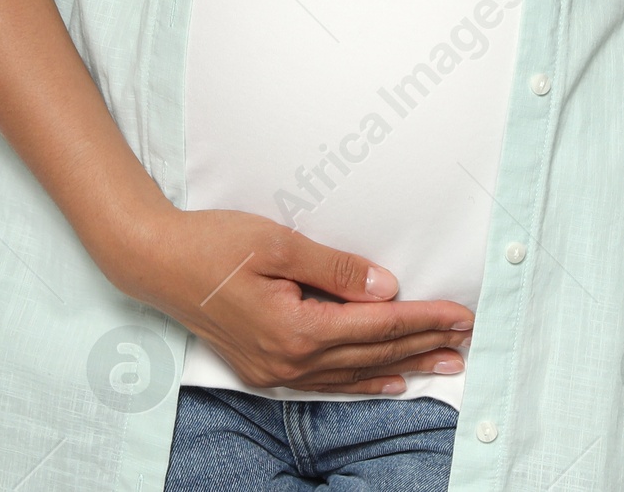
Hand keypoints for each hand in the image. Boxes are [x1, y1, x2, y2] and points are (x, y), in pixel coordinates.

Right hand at [111, 206, 474, 394]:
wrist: (156, 263)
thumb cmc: (214, 244)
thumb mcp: (278, 242)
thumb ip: (335, 268)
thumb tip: (386, 289)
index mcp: (296, 329)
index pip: (377, 327)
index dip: (423, 319)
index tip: (461, 315)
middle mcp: (289, 360)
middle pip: (372, 355)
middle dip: (423, 346)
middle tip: (467, 342)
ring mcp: (275, 370)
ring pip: (353, 373)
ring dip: (401, 366)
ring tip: (442, 364)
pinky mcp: (265, 368)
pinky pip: (327, 380)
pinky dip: (362, 380)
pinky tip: (387, 381)